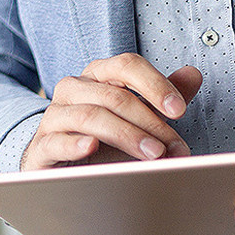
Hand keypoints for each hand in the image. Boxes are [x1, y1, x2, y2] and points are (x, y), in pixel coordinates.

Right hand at [21, 54, 202, 170]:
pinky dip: (75, 144)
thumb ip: (163, 96)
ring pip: (91, 116)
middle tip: (174, 147)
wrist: (61, 169)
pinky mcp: (41, 146)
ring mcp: (54, 115)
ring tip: (153, 155)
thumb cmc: (104, 140)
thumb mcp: (137, 118)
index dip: (156, 85)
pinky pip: (56, 141)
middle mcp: (74, 87)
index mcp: (98, 74)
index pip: (127, 65)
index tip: (180, 111)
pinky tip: (92, 147)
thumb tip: (193, 74)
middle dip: (150, 122)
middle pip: (115, 95)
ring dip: (127, 135)